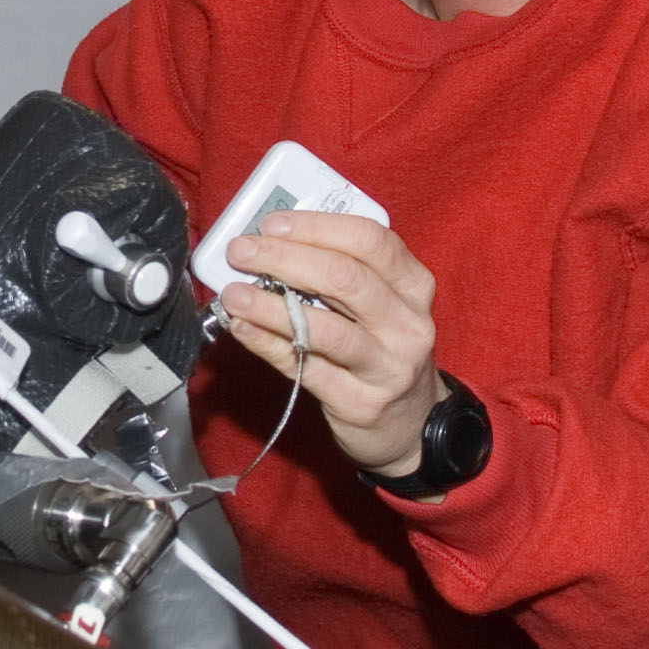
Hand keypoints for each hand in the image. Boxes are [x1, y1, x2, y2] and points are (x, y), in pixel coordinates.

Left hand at [216, 208, 442, 476]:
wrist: (410, 424)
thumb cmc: (382, 350)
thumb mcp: (380, 304)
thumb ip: (339, 274)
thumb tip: (269, 247)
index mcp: (414, 285)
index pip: (368, 240)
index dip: (315, 227)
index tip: (272, 224)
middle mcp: (407, 324)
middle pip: (343, 277)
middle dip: (283, 258)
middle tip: (242, 252)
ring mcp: (387, 367)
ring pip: (323, 327)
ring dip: (269, 305)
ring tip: (234, 294)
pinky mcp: (360, 403)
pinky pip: (303, 367)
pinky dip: (266, 343)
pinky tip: (242, 327)